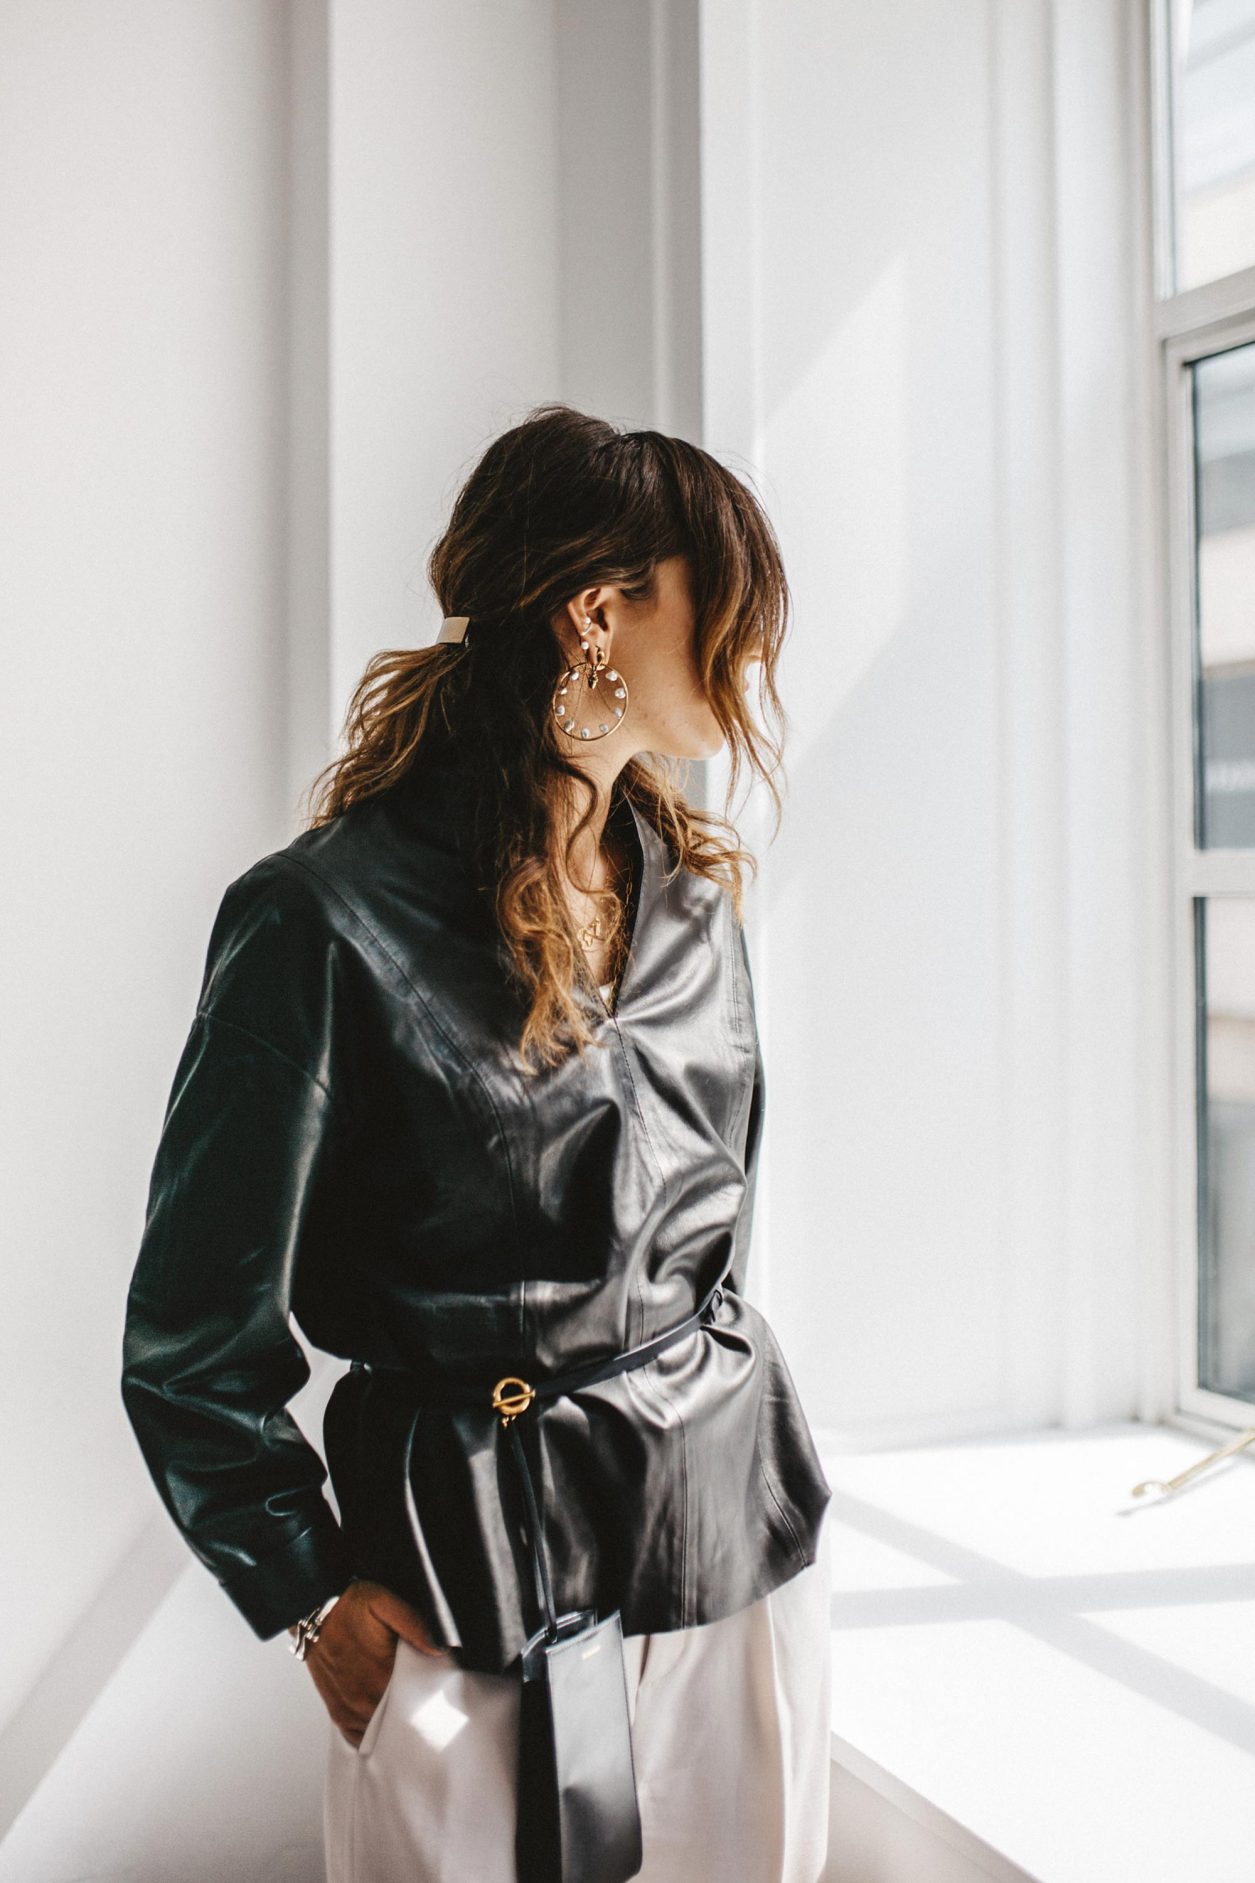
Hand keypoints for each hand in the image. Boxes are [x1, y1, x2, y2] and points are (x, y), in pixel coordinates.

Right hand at [301, 1578, 450, 1747]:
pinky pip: (359, 1737)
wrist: (312, 1614)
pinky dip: (373, 1734)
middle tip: (426, 1703)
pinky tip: (384, 1724)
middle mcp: (364, 1700)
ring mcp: (350, 1710)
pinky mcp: (338, 1713)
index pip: (417, 1702)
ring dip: (394, 1724)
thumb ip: (414, 1624)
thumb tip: (440, 1648)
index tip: (439, 1693)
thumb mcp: (385, 1602)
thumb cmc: (351, 1607)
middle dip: (414, 1714)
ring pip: (381, 1731)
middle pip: (399, 1721)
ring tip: (407, 1713)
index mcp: (381, 1675)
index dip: (430, 1699)